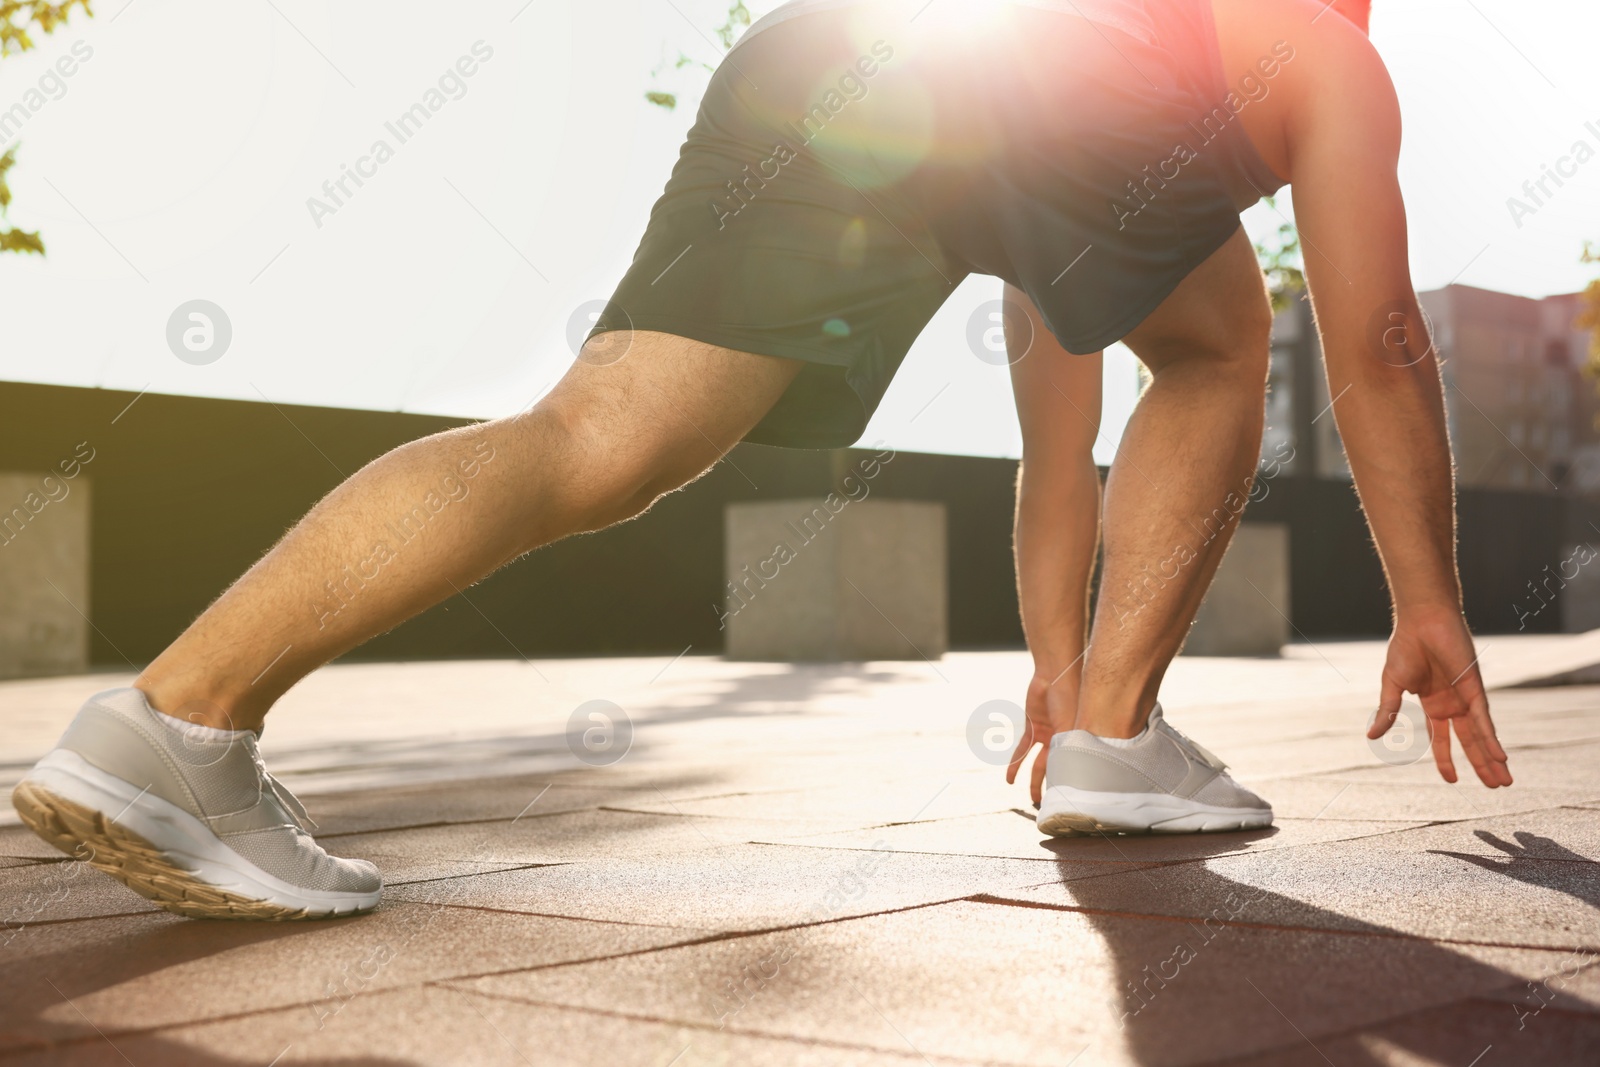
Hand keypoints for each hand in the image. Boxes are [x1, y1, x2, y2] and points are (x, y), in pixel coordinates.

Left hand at [1006, 670, 1076, 805]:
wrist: (1054, 675)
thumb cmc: (1070, 697)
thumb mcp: (1073, 725)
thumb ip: (1072, 747)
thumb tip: (1073, 774)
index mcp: (1078, 740)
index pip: (1073, 767)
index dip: (1070, 784)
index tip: (1069, 803)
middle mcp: (1064, 739)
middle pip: (1057, 768)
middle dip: (1053, 787)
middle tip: (1051, 806)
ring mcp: (1047, 734)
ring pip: (1039, 763)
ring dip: (1033, 780)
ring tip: (1032, 798)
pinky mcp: (1032, 728)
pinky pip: (1022, 751)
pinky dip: (1015, 764)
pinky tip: (1009, 779)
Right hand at [1368, 607, 1510, 787]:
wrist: (1422, 621)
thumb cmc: (1406, 646)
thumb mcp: (1392, 685)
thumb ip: (1388, 711)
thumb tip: (1371, 737)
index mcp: (1433, 703)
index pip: (1442, 738)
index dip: (1446, 759)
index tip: (1452, 780)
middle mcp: (1453, 704)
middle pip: (1470, 741)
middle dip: (1482, 765)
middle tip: (1495, 787)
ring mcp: (1466, 697)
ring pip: (1481, 736)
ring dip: (1492, 759)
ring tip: (1504, 782)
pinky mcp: (1474, 689)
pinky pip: (1484, 720)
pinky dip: (1492, 739)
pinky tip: (1500, 757)